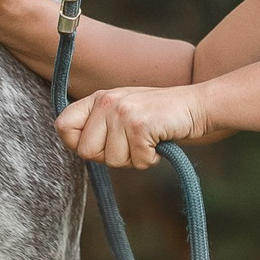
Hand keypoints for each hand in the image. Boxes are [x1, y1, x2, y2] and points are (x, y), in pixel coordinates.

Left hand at [54, 85, 212, 169]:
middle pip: (86, 151)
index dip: (77, 143)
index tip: (100, 145)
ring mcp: (122, 112)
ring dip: (133, 159)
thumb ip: (99, 125)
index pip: (62, 126)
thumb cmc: (160, 116)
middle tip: (132, 144)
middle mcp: (106, 102)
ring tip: (148, 140)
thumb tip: (78, 147)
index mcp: (98, 98)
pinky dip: (150, 160)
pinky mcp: (139, 125)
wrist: (197, 106)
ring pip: (112, 160)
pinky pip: (136, 161)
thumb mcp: (123, 112)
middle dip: (110, 157)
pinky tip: (158, 143)